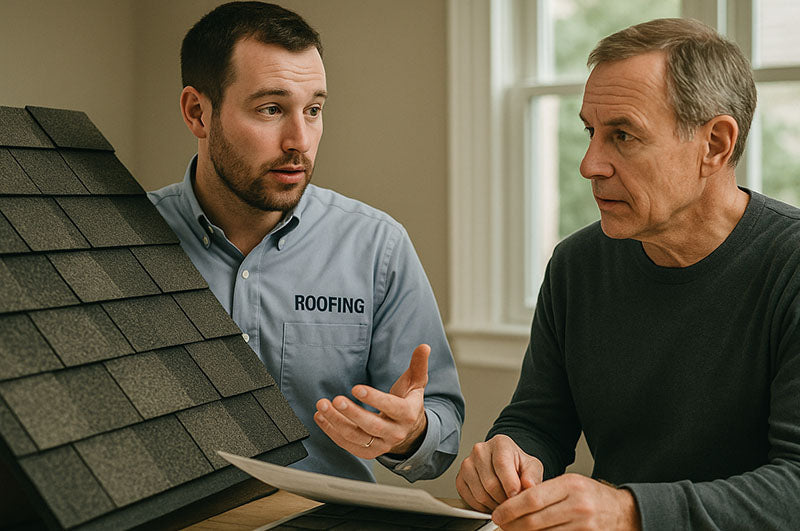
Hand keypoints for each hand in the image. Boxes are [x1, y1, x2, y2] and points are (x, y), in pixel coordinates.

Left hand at [313, 344, 429, 458]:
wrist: (409, 430)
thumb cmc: (408, 401)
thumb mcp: (416, 382)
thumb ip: (418, 364)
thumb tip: (424, 347)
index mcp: (408, 414)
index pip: (391, 407)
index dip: (374, 398)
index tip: (356, 388)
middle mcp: (395, 433)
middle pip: (371, 426)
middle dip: (351, 413)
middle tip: (335, 400)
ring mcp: (381, 445)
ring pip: (356, 437)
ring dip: (336, 422)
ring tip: (322, 407)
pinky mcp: (368, 452)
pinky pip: (348, 444)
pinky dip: (332, 432)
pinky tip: (321, 417)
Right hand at [456, 434, 543, 511]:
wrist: (504, 465)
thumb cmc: (517, 465)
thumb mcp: (532, 466)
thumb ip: (532, 475)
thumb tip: (529, 485)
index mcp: (499, 443)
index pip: (501, 465)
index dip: (510, 485)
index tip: (517, 497)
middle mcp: (480, 450)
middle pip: (490, 483)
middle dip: (504, 500)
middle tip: (513, 504)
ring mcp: (467, 464)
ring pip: (480, 494)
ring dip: (494, 506)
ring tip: (504, 503)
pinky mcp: (460, 478)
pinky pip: (470, 500)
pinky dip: (482, 507)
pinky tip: (492, 503)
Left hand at [492, 474, 640, 529]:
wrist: (623, 512)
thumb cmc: (592, 496)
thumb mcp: (570, 484)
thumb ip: (544, 491)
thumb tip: (513, 503)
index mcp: (570, 485)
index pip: (531, 498)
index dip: (510, 509)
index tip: (498, 513)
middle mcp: (577, 505)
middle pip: (534, 520)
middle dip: (512, 525)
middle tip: (501, 525)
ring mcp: (583, 525)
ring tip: (514, 530)